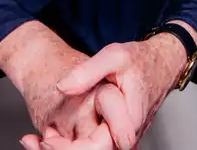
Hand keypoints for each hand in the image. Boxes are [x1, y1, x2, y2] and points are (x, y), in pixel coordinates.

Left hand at [16, 41, 134, 149]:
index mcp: (128, 122)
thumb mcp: (114, 56)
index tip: (46, 137)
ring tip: (37, 140)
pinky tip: (51, 137)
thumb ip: (88, 71)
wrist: (160, 66)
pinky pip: (94, 149)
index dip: (68, 149)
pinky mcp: (115, 139)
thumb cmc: (139, 61)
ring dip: (64, 149)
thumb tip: (62, 87)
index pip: (95, 149)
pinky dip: (71, 145)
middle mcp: (126, 139)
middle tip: (36, 140)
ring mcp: (121, 141)